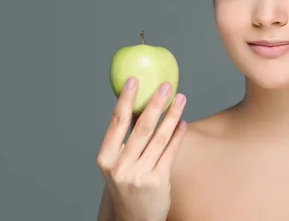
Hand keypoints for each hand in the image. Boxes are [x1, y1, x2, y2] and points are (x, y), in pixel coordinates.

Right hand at [97, 77, 186, 220]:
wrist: (132, 219)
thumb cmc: (126, 184)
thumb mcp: (118, 164)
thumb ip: (126, 139)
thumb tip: (140, 104)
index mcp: (106, 158)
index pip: (117, 122)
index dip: (126, 99)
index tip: (134, 80)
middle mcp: (120, 167)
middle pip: (141, 127)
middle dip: (155, 103)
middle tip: (166, 86)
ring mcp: (139, 175)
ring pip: (159, 138)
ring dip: (172, 115)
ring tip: (181, 98)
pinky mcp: (157, 182)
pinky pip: (170, 152)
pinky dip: (177, 135)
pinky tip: (182, 122)